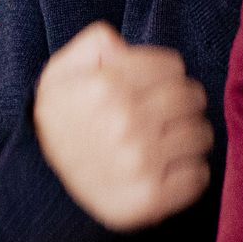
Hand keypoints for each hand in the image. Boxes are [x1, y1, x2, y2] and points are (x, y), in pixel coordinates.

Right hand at [34, 22, 212, 231]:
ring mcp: (140, 162)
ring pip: (201, 134)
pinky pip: (199, 175)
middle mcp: (125, 121)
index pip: (173, 65)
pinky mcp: (152, 197)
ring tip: (171, 139)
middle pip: (192, 97)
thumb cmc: (61, 120)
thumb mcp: (61, 72)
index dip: (165, 72)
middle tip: (170, 112)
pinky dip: (190, 171)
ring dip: (191, 135)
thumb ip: (93, 43)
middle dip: (185, 101)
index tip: (155, 85)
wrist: (41, 182)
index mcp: (106, 86)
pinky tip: (169, 168)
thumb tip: (124, 44)